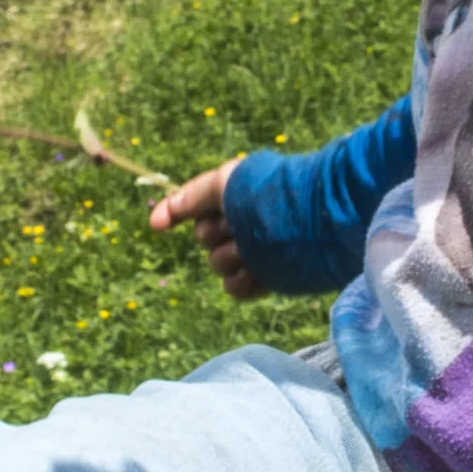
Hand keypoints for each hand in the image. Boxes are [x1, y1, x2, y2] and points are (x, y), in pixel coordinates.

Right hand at [148, 163, 265, 301]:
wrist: (316, 223)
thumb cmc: (269, 195)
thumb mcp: (226, 183)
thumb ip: (190, 197)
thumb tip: (156, 222)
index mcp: (236, 196)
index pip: (196, 208)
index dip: (177, 212)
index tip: (158, 225)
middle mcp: (244, 224)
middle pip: (205, 238)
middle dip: (216, 234)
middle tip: (238, 227)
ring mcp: (257, 253)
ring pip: (219, 264)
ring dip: (231, 258)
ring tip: (254, 251)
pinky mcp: (268, 278)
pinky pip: (234, 288)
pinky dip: (241, 282)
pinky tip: (255, 274)